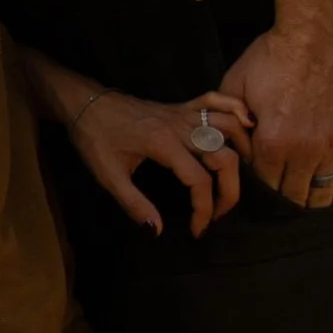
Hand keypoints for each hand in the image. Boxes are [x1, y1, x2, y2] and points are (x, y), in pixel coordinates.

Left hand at [59, 82, 252, 238]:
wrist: (84, 103)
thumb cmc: (94, 139)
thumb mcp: (108, 176)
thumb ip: (134, 204)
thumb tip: (156, 231)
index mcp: (163, 144)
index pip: (199, 181)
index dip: (204, 210)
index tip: (198, 230)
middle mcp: (180, 126)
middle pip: (224, 156)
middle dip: (230, 189)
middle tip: (220, 213)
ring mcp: (183, 112)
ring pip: (228, 126)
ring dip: (243, 150)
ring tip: (242, 177)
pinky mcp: (182, 105)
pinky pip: (216, 100)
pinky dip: (236, 109)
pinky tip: (247, 124)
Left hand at [221, 13, 332, 213]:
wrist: (321, 27)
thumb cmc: (276, 52)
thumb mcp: (237, 83)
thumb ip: (230, 120)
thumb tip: (230, 144)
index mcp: (272, 142)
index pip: (262, 186)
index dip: (257, 186)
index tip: (255, 181)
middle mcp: (304, 151)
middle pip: (291, 197)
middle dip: (281, 198)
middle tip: (277, 192)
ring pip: (320, 194)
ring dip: (308, 199)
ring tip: (301, 195)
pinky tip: (326, 192)